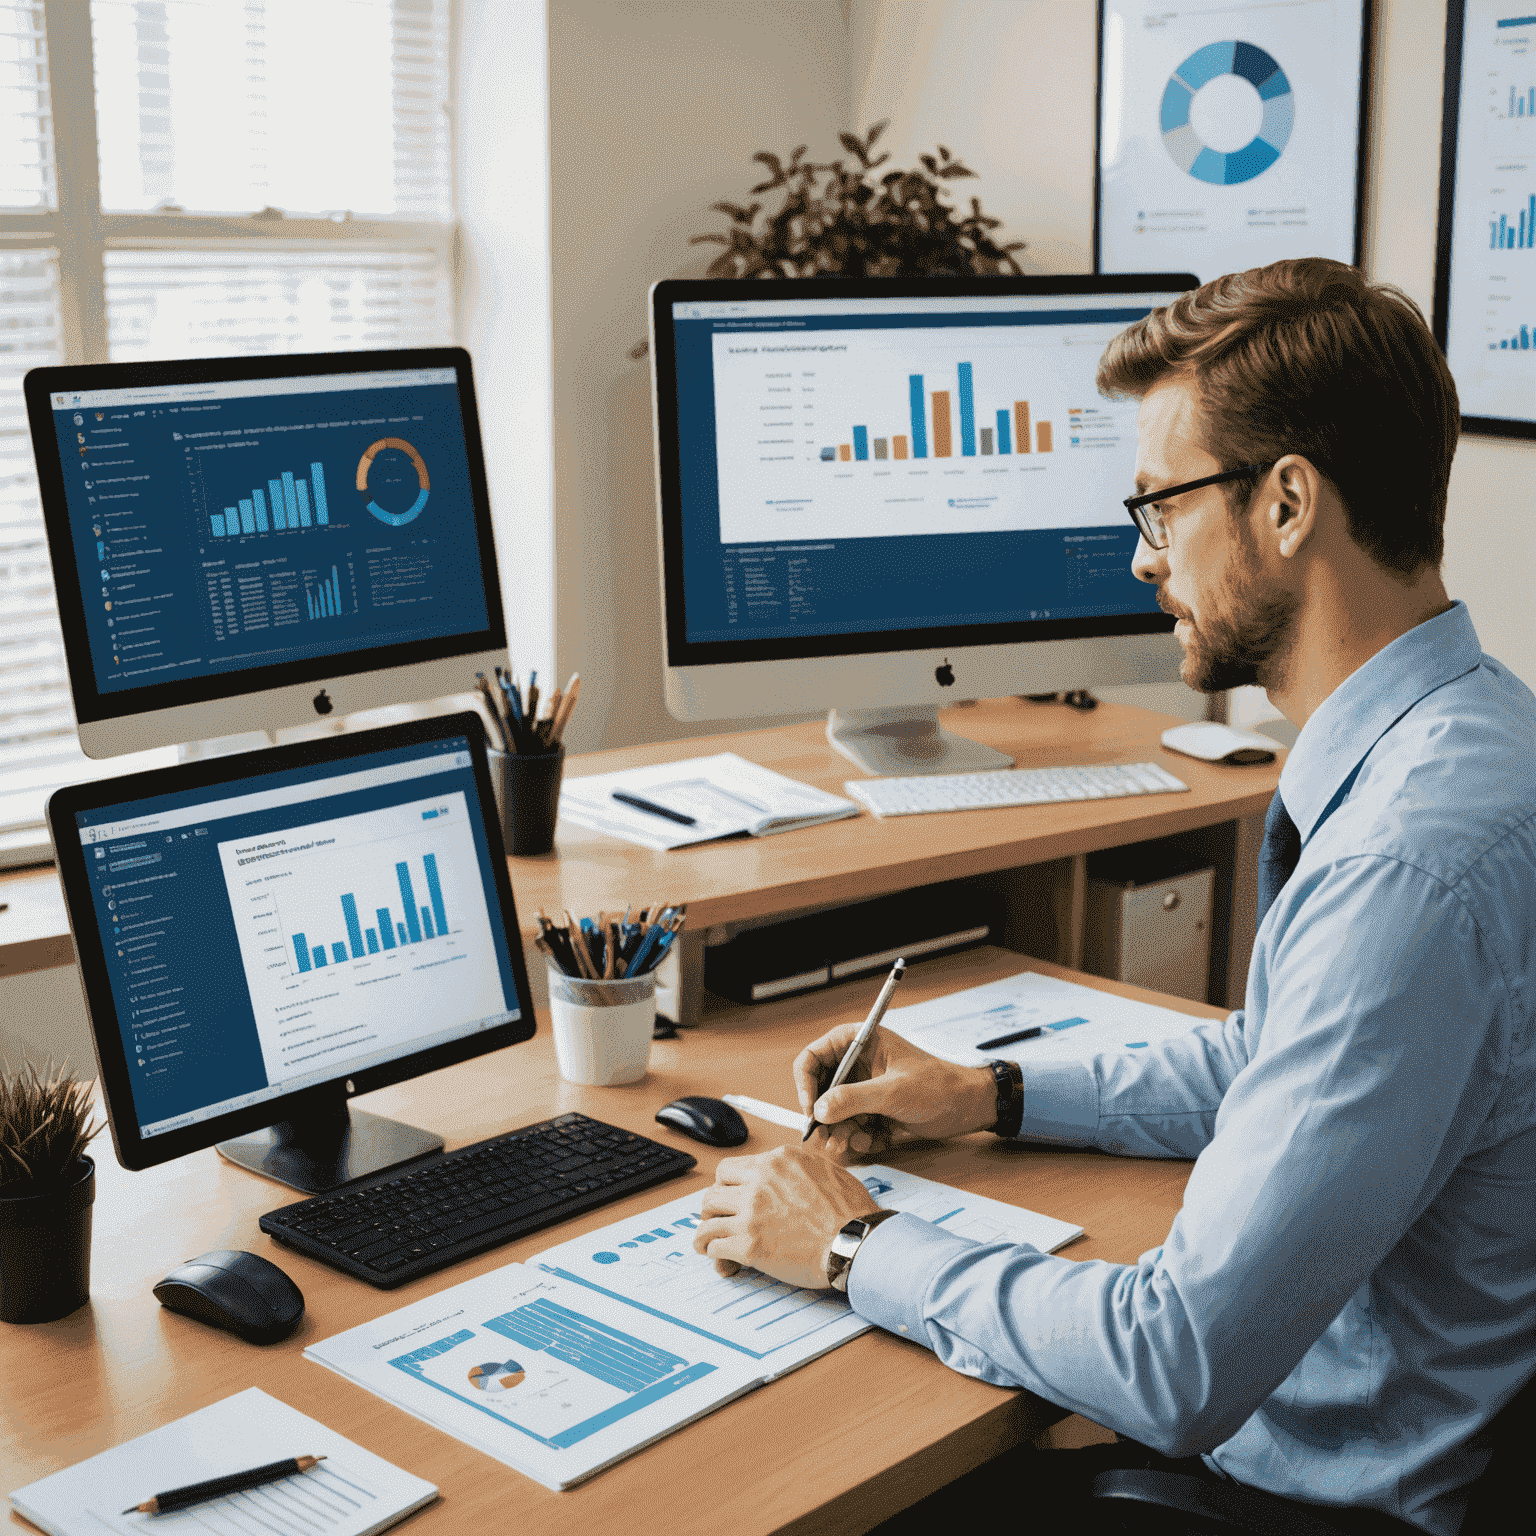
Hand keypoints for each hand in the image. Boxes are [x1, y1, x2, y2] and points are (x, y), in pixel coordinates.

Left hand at [693, 1145, 879, 1285]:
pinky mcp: (749, 1244)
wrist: (856, 1241)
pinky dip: (714, 1255)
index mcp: (777, 1161)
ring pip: (707, 1217)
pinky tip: (722, 1262)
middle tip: (717, 1221)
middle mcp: (759, 1181)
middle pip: (714, 1191)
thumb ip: (797, 1168)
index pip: (731, 1168)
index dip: (726, 1186)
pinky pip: (714, 1245)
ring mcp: (751, 1212)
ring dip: (705, 1232)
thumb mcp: (825, 1169)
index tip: (728, 1198)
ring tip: (706, 1243)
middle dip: (712, 1209)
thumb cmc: (850, 1211)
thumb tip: (787, 1174)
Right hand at [795, 1023, 997, 1159]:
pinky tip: (875, 1141)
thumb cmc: (937, 1087)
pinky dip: (859, 1136)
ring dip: (841, 1130)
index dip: (806, 1083)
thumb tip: (818, 1111)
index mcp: (859, 1042)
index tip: (810, 1110)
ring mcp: (865, 1086)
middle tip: (829, 1138)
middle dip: (824, 1115)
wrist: (968, 1107)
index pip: (813, 1057)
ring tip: (855, 1143)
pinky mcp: (874, 1107)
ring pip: (835, 1111)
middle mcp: (857, 1062)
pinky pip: (852, 1123)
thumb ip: (852, 1099)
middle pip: (820, 1088)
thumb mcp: (892, 1092)